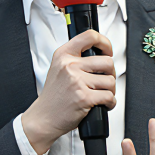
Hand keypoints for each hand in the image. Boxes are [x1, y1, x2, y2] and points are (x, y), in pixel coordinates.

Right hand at [21, 29, 115, 154]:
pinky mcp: (84, 98)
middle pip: (107, 62)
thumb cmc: (53, 96)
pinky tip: (102, 104)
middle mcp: (69, 66)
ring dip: (110, 90)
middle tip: (104, 80)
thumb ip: (75, 58)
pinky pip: (109, 96)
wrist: (44, 117)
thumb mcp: (59, 68)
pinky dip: (110, 103)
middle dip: (110, 73)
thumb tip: (100, 54)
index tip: (107, 51)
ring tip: (100, 94)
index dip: (105, 43)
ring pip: (110, 80)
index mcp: (63, 55)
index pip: (90, 36)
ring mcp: (77, 82)